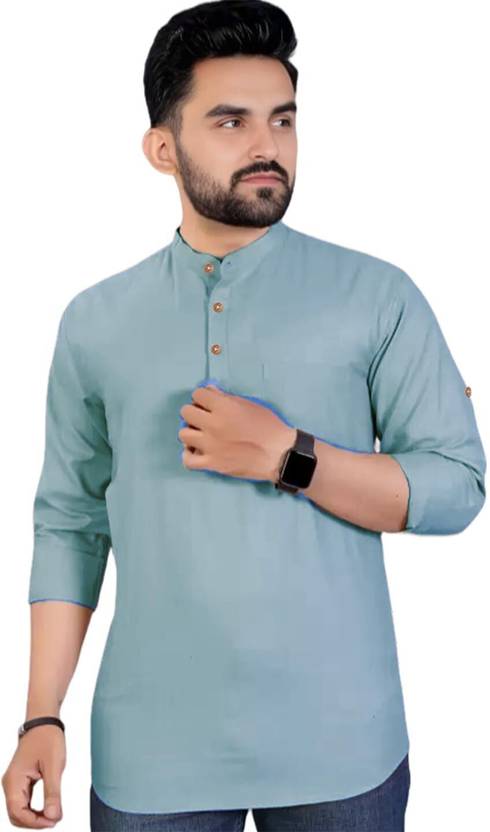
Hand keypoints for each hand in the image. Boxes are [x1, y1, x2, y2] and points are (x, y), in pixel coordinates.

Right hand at [2, 725, 64, 826]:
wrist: (44, 720)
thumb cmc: (48, 738)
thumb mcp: (54, 766)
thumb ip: (53, 793)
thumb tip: (53, 817)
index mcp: (13, 780)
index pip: (17, 812)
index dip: (35, 822)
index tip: (53, 821)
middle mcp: (10, 783)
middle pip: (16, 815)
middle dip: (33, 822)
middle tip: (54, 820)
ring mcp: (14, 782)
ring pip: (19, 810)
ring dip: (34, 817)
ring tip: (53, 815)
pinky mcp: (21, 781)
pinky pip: (23, 802)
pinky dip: (34, 809)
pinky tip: (48, 807)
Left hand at [178, 384, 295, 482]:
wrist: (279, 454)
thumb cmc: (268, 426)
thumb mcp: (250, 405)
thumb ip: (226, 397)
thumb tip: (209, 390)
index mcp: (224, 407)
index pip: (197, 394)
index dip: (203, 397)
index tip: (209, 403)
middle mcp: (213, 425)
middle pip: (186, 412)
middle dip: (195, 412)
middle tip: (204, 418)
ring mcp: (211, 446)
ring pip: (183, 434)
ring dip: (191, 432)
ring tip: (201, 435)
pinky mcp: (213, 464)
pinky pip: (187, 460)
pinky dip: (189, 455)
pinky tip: (197, 450)